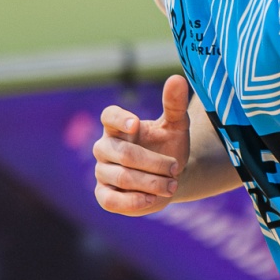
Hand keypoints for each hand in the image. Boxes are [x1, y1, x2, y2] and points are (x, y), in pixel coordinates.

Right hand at [92, 75, 192, 215]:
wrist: (172, 177)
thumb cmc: (169, 147)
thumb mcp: (177, 126)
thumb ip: (174, 104)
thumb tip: (176, 78)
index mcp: (118, 127)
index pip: (108, 117)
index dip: (119, 119)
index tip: (136, 123)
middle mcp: (105, 148)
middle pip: (122, 153)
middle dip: (153, 163)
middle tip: (176, 168)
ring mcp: (103, 172)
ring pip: (122, 177)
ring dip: (151, 182)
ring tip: (172, 184)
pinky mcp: (104, 195)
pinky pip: (111, 201)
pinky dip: (133, 201)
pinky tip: (152, 199)